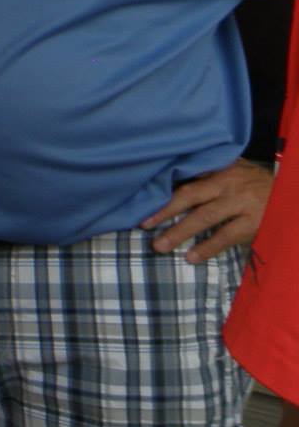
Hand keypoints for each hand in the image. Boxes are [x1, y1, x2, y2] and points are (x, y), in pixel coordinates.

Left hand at [143, 159, 271, 261]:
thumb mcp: (231, 169)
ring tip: (161, 246)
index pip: (185, 180)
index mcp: (217, 170)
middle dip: (164, 212)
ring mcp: (240, 204)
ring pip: (205, 218)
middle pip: (189, 196)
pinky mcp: (254, 222)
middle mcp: (227, 185)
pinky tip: (192, 257)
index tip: (142, 204)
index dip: (162, 193)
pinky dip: (208, 247)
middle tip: (144, 226)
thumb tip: (172, 181)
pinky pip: (226, 236)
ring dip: (180, 232)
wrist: (289, 192)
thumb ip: (206, 173)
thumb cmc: (252, 181)